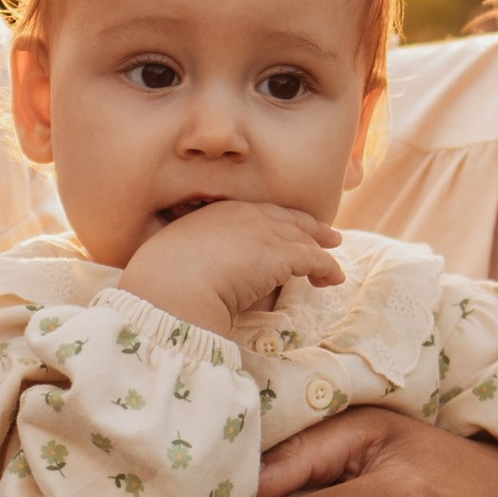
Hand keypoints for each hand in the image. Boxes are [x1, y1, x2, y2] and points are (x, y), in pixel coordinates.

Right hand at [116, 197, 344, 336]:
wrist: (171, 283)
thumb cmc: (163, 278)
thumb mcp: (176, 259)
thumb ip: (194, 260)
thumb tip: (196, 277)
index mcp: (217, 214)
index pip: (258, 213)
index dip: (277, 221)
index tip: (288, 228)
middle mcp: (244, 216)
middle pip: (287, 219)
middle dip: (309, 227)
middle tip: (327, 236)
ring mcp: (264, 232)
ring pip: (304, 237)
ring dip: (322, 250)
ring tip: (334, 260)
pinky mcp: (280, 254)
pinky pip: (315, 259)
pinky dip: (328, 268)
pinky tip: (333, 279)